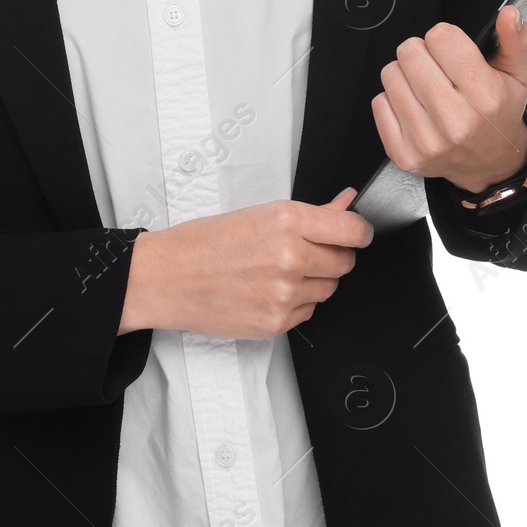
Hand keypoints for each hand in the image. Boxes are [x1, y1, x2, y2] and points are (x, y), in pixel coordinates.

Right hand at [118, 187, 372, 339]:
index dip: (358, 233)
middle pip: (345, 262)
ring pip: (328, 289)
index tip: (355, 234)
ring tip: (277, 271)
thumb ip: (312, 213)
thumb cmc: (206, 241)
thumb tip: (347, 205)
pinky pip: (308, 312)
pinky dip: (296, 303)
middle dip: (331, 256)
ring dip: (313, 281)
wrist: (168, 277)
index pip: (353, 231)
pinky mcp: (277, 322)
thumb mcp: (259, 213)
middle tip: (303, 251)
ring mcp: (285, 293)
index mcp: (287, 220)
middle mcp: (291, 256)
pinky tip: (267, 291)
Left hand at [371, 5, 526, 194]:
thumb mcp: (517, 74)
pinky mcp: (404, 153)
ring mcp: (427, 141)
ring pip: (391, 74)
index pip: (440, 38)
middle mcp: (455, 122)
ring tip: (427, 88)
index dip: (444, 37)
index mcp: (486, 97)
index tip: (451, 50)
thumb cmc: (499, 114)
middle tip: (436, 68)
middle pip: (410, 53)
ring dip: (406, 75)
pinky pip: (378, 102)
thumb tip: (510, 15)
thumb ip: (514, 40)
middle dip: (421, 53)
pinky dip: (393, 100)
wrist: (490, 163)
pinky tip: (415, 107)